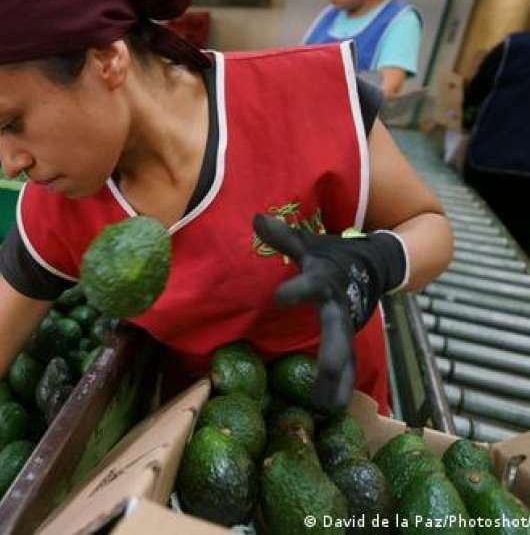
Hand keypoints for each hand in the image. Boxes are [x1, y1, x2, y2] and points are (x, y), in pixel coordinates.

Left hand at [252, 214, 406, 412]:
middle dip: (332, 356)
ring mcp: (349, 327)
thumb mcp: (308, 244)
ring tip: (327, 410)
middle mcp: (340, 308)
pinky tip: (331, 412)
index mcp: (325, 281)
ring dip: (337, 383)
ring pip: (346, 359)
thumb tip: (256, 217)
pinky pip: (346, 368)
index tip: (279, 297)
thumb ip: (283, 236)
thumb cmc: (332, 256)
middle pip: (337, 334)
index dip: (296, 289)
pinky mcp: (350, 340)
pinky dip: (340, 388)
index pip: (311, 285)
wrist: (374, 265)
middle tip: (324, 376)